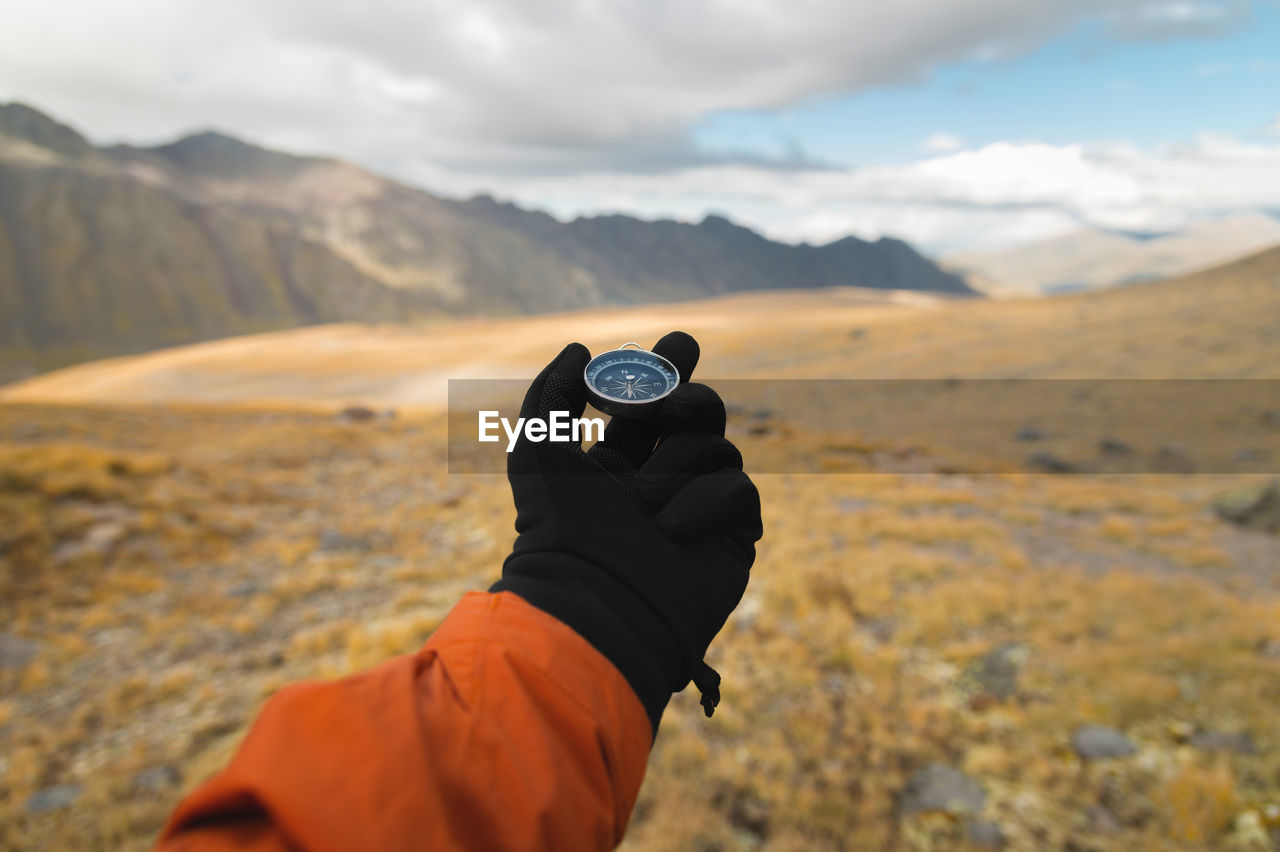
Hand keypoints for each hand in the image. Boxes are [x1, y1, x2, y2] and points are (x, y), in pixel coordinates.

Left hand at [491, 332, 762, 732]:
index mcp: (616, 466)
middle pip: (696, 413)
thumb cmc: (561, 530)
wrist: (599, 606)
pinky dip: (703, 501)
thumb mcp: (538, 452)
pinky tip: (671, 528)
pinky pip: (737, 487)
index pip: (649, 406)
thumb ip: (553, 393)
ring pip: (715, 444)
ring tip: (644, 503)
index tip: (679, 344)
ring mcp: (700, 508)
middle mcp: (661, 483)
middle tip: (671, 395)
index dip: (667, 370)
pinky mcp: (732, 534)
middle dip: (687, 394)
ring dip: (675, 464)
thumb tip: (580, 350)